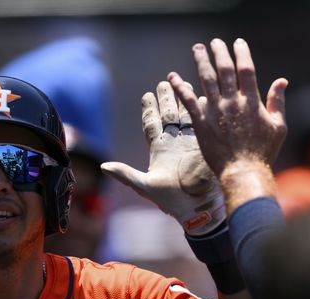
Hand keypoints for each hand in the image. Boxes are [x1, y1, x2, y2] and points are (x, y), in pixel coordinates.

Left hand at [101, 81, 225, 235]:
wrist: (198, 207)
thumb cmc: (171, 200)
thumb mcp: (145, 186)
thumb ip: (125, 175)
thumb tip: (103, 167)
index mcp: (158, 149)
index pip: (152, 124)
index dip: (149, 109)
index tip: (146, 94)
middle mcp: (174, 143)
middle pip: (169, 115)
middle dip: (167, 98)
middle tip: (165, 81)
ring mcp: (190, 143)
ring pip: (186, 116)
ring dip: (185, 100)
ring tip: (184, 83)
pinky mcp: (205, 146)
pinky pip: (203, 124)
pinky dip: (203, 110)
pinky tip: (204, 98)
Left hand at [168, 38, 287, 177]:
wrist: (244, 172)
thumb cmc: (263, 152)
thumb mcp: (278, 126)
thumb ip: (278, 102)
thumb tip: (282, 81)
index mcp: (252, 101)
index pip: (246, 69)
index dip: (241, 53)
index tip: (238, 43)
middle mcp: (233, 102)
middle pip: (225, 70)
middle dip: (219, 52)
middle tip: (214, 42)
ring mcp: (216, 112)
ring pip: (206, 79)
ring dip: (201, 62)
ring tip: (197, 49)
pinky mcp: (201, 123)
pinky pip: (188, 100)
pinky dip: (180, 87)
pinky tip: (173, 77)